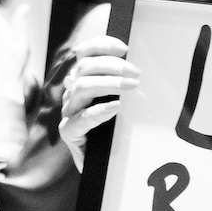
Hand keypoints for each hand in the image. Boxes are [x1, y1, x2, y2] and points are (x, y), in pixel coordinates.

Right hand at [58, 36, 138, 169]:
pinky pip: (81, 118)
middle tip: (136, 74)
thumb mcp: (124, 101)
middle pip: (84, 68)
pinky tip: (115, 107)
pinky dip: (99, 111)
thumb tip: (142, 67)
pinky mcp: (69, 132)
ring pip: (81, 87)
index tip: (124, 47)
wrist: (106, 165)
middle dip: (112, 66)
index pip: (84, 53)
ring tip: (131, 87)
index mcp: (82, 79)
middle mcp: (72, 93)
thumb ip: (125, 83)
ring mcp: (69, 112)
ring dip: (109, 84)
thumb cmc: (117, 129)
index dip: (101, 45)